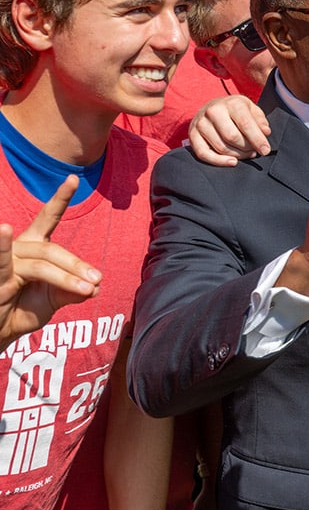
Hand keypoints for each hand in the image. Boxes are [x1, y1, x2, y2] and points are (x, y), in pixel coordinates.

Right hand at [0, 177, 101, 347]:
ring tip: (89, 286)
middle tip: (97, 283)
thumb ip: (73, 291)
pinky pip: (5, 263)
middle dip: (78, 267)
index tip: (71, 178)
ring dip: (67, 276)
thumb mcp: (54, 299)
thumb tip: (95, 287)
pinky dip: (3, 248)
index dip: (59, 198)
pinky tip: (2, 229)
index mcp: (33, 247)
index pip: (47, 218)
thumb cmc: (23, 310)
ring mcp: (6, 260)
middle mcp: (19, 248)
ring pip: (41, 261)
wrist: (3, 332)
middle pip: (53, 250)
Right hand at [188, 95, 270, 166]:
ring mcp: (201, 123)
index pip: (246, 124)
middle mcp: (213, 111)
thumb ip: (260, 121)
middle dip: (247, 148)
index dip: (257, 139)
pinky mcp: (192, 135)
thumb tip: (265, 132)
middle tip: (254, 151)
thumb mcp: (251, 109)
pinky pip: (204, 154)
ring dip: (237, 155)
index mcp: (231, 103)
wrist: (213, 107)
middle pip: (233, 137)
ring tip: (245, 153)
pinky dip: (219, 162)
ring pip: (221, 147)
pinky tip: (232, 162)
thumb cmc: (236, 111)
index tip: (265, 150)